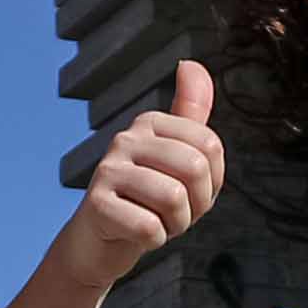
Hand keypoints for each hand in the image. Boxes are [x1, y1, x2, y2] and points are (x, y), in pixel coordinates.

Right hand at [59, 63, 222, 289]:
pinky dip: (154, 240)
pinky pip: (149, 227)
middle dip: (195, 205)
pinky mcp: (96, 204)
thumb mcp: (175, 158)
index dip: (211, 182)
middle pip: (195, 169)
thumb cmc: (145, 201)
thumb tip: (190, 63)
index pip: (210, 146)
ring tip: (156, 222)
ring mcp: (107, 169)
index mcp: (149, 123)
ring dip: (175, 225)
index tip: (188, 192)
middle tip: (174, 213)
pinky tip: (137, 235)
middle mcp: (125, 138)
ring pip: (174, 199)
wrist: (99, 243)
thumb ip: (190, 114)